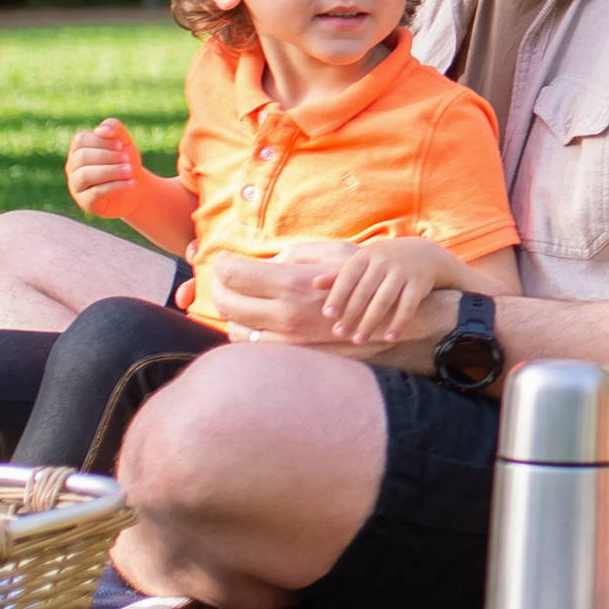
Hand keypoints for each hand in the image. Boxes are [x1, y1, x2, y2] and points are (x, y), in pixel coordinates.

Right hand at [64, 119, 158, 219]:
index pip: (81, 140)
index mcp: (78, 149)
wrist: (137, 188)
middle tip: (127, 159)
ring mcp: (76, 186)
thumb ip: (114, 128)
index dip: (102, 141)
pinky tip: (130, 183)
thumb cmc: (125, 162)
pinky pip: (95, 193)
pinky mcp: (86, 202)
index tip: (121, 146)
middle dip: (108, 157)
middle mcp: (73, 167)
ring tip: (129, 171)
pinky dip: (115, 186)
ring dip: (111, 171)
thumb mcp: (123, 141)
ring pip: (85, 175)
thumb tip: (99, 130)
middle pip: (82, 157)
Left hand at [185, 250, 365, 351]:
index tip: (222, 259)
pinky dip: (247, 334)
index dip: (221, 264)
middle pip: (226, 303)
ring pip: (236, 330)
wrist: (392, 314)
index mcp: (292, 283)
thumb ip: (292, 255)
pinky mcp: (295, 356)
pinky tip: (255, 322)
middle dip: (217, 289)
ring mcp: (290, 339)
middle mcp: (286, 314)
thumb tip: (264, 262)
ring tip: (240, 300)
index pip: (233, 274)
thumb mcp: (332, 252)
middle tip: (222, 280)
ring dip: (231, 314)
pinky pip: (254, 348)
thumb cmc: (364, 275)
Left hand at [315, 238, 469, 345]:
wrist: (424, 254)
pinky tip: (389, 338)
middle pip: (364, 291)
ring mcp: (403, 272)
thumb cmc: (383, 262)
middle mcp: (384, 262)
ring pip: (384, 300)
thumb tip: (314, 283)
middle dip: (351, 314)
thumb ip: (339, 274)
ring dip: (370, 322)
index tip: (328, 315)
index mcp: (365, 256)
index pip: (348, 276)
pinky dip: (398, 323)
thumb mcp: (362, 262)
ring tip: (359, 340)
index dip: (338, 295)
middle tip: (340, 334)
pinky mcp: (419, 283)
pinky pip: (408, 306)